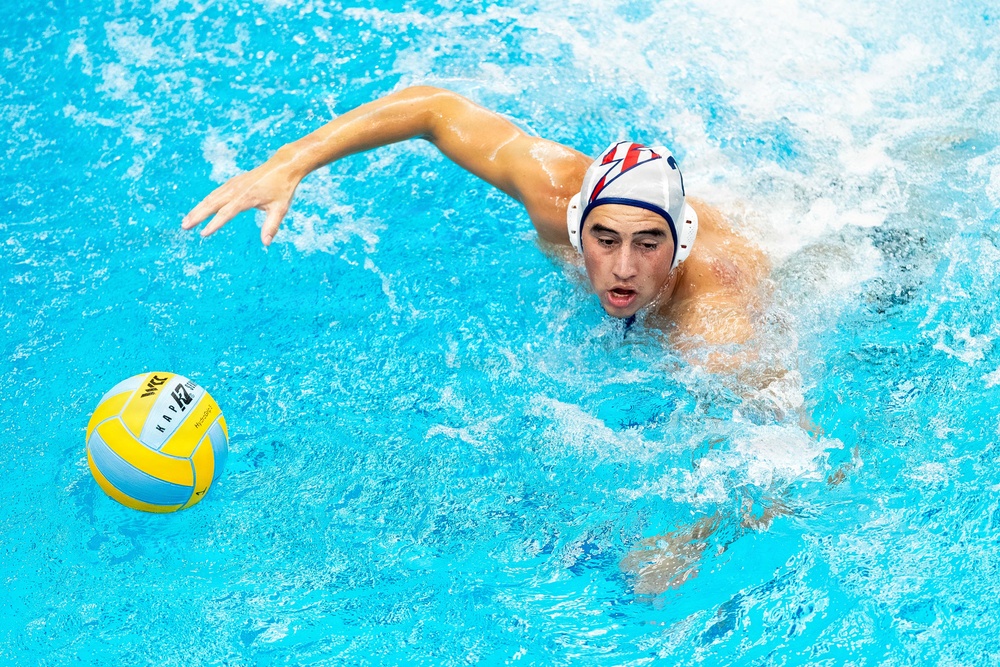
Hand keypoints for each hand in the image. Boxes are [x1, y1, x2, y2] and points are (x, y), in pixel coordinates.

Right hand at [182, 152, 302, 245]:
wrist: (282, 167)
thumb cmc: (282, 189)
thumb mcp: (280, 209)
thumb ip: (272, 226)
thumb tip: (266, 243)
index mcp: (246, 197)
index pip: (226, 213)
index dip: (214, 224)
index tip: (203, 234)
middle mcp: (236, 190)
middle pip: (212, 203)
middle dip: (197, 215)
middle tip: (184, 227)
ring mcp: (233, 185)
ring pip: (211, 197)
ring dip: (198, 209)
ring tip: (186, 221)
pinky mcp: (233, 182)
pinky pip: (215, 193)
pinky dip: (205, 202)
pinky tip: (199, 210)